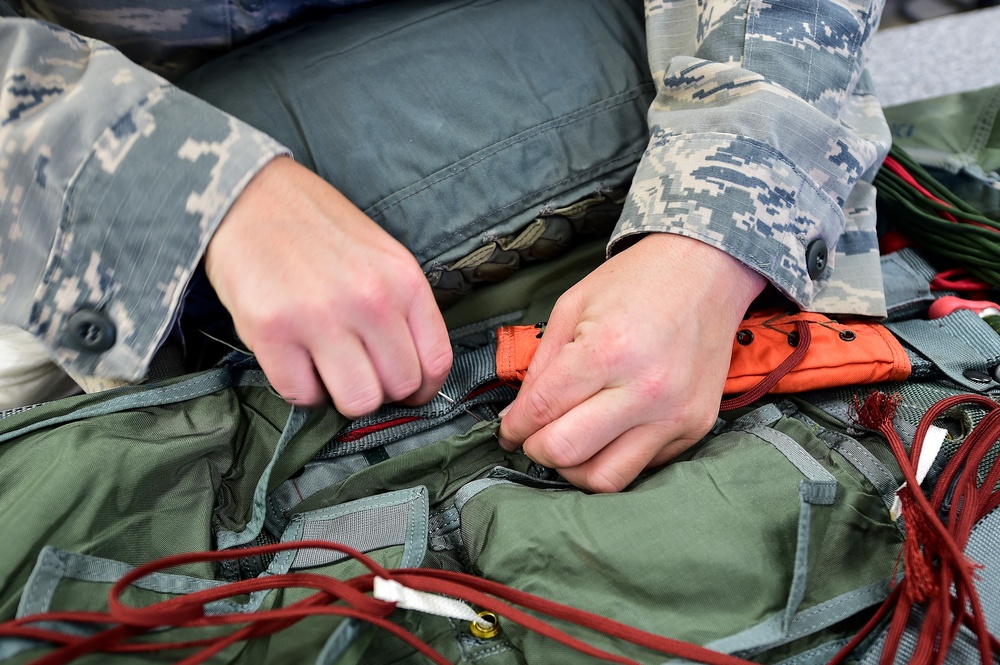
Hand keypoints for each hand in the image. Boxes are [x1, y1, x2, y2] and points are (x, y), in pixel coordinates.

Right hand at [204, 157, 452, 416]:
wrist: (250, 197)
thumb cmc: (318, 230)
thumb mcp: (381, 257)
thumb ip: (402, 310)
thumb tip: (412, 372)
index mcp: (403, 281)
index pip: (435, 362)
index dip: (422, 388)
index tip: (406, 390)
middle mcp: (370, 300)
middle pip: (398, 388)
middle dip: (380, 389)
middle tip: (357, 371)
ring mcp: (321, 317)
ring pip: (357, 402)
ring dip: (341, 395)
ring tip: (326, 369)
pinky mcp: (273, 332)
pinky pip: (302, 395)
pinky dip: (300, 388)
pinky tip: (295, 361)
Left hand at [497, 233, 765, 491]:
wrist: (706, 271)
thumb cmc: (640, 281)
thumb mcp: (572, 307)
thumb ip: (542, 366)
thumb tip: (520, 414)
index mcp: (608, 351)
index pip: (542, 411)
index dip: (513, 427)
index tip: (508, 430)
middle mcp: (645, 390)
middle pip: (567, 453)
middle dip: (537, 449)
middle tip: (533, 438)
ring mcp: (674, 414)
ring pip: (606, 479)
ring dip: (574, 469)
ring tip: (568, 444)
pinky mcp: (695, 427)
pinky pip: (642, 467)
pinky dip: (614, 457)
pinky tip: (606, 434)